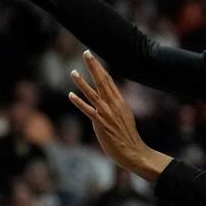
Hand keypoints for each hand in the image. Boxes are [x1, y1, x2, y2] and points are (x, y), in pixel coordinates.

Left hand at [69, 50, 169, 180]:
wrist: (134, 152)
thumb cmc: (127, 136)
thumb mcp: (124, 115)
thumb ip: (115, 106)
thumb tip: (110, 98)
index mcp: (120, 101)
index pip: (108, 80)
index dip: (99, 68)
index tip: (92, 57)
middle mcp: (113, 104)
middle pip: (102, 81)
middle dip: (93, 66)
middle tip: (86, 53)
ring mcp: (107, 114)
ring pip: (93, 94)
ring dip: (82, 82)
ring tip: (73, 72)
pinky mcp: (101, 124)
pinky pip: (88, 111)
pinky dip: (79, 102)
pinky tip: (71, 95)